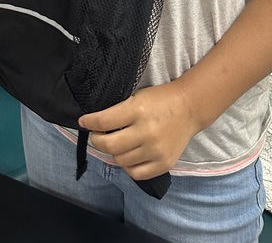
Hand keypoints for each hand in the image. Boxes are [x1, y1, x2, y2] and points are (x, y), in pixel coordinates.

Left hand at [78, 81, 198, 180]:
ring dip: (113, 153)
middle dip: (97, 140)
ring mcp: (155, 150)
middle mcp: (146, 132)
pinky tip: (129, 156)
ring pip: (120, 161)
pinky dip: (128, 166)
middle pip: (109, 145)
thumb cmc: (160, 99)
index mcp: (137, 110)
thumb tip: (95, 124)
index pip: (104, 121)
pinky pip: (136, 173)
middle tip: (97, 135)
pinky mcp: (164, 163)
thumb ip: (118, 111)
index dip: (89, 122)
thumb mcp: (136, 97)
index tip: (83, 122)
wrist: (189, 107)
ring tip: (116, 144)